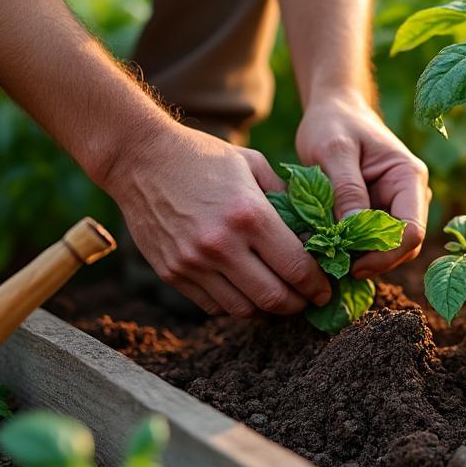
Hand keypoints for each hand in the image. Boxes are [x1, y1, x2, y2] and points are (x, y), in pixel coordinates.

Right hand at [100, 123, 331, 317]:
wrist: (140, 158)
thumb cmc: (203, 157)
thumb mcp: (254, 165)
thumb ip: (285, 198)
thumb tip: (315, 231)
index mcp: (250, 215)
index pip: (296, 267)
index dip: (317, 286)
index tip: (325, 290)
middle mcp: (222, 244)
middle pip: (273, 298)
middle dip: (298, 304)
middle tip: (307, 300)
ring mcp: (194, 263)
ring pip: (244, 309)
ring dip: (266, 308)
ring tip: (278, 296)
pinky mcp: (172, 273)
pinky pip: (213, 306)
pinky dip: (235, 304)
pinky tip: (245, 290)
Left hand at [295, 93, 430, 277]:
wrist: (332, 112)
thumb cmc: (334, 124)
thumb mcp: (334, 150)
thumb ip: (346, 188)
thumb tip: (352, 230)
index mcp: (409, 178)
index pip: (412, 231)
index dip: (385, 254)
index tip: (351, 263)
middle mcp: (411, 196)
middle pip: (404, 247)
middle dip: (373, 260)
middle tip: (334, 264)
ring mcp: (396, 206)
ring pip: (388, 250)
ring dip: (361, 258)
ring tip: (328, 256)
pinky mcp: (378, 214)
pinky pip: (372, 243)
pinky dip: (353, 250)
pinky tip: (329, 247)